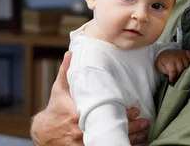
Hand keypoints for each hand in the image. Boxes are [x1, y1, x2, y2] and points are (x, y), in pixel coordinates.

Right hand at [30, 51, 150, 144]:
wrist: (44, 132)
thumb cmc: (55, 108)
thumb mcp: (59, 89)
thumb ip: (66, 71)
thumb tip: (71, 53)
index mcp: (77, 113)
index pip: (105, 114)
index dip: (123, 114)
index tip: (136, 110)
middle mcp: (81, 130)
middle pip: (111, 130)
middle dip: (131, 127)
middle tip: (145, 121)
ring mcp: (83, 143)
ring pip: (110, 142)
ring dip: (130, 138)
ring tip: (144, 132)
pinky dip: (119, 145)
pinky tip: (133, 142)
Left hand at [156, 49, 189, 82]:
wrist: (163, 53)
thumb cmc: (162, 62)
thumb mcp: (161, 68)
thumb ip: (167, 73)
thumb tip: (173, 79)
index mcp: (169, 61)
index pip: (174, 72)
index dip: (173, 77)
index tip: (172, 80)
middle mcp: (177, 57)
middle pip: (182, 69)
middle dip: (180, 73)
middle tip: (178, 75)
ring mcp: (182, 54)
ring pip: (188, 65)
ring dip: (186, 69)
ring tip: (183, 72)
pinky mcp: (186, 52)